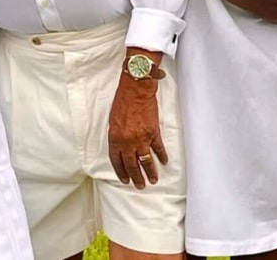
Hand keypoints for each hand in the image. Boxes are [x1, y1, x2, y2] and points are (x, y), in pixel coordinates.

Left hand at [108, 63, 167, 189]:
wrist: (136, 89)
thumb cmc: (122, 101)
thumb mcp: (112, 120)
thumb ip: (116, 135)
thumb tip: (120, 146)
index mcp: (115, 139)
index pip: (117, 161)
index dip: (121, 172)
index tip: (125, 179)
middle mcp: (127, 142)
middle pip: (132, 164)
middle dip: (136, 177)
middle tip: (140, 185)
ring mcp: (142, 138)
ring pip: (146, 161)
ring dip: (149, 172)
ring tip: (152, 180)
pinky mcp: (153, 133)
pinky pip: (158, 148)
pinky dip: (161, 156)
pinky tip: (164, 162)